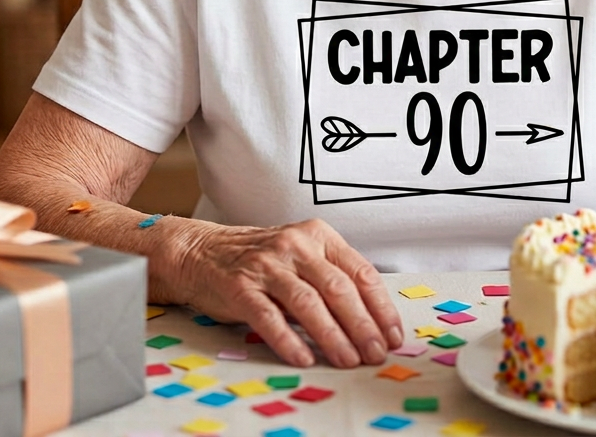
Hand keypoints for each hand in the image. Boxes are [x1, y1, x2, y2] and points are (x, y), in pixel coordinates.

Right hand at [174, 217, 403, 368]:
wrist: (202, 252)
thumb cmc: (261, 260)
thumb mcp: (302, 256)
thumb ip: (331, 278)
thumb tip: (371, 321)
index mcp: (318, 235)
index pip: (359, 271)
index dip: (380, 306)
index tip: (393, 334)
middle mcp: (296, 245)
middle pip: (338, 288)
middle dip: (363, 325)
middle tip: (377, 353)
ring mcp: (267, 264)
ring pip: (308, 303)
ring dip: (332, 336)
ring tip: (348, 360)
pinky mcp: (241, 286)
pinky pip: (269, 317)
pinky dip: (288, 340)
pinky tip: (304, 358)